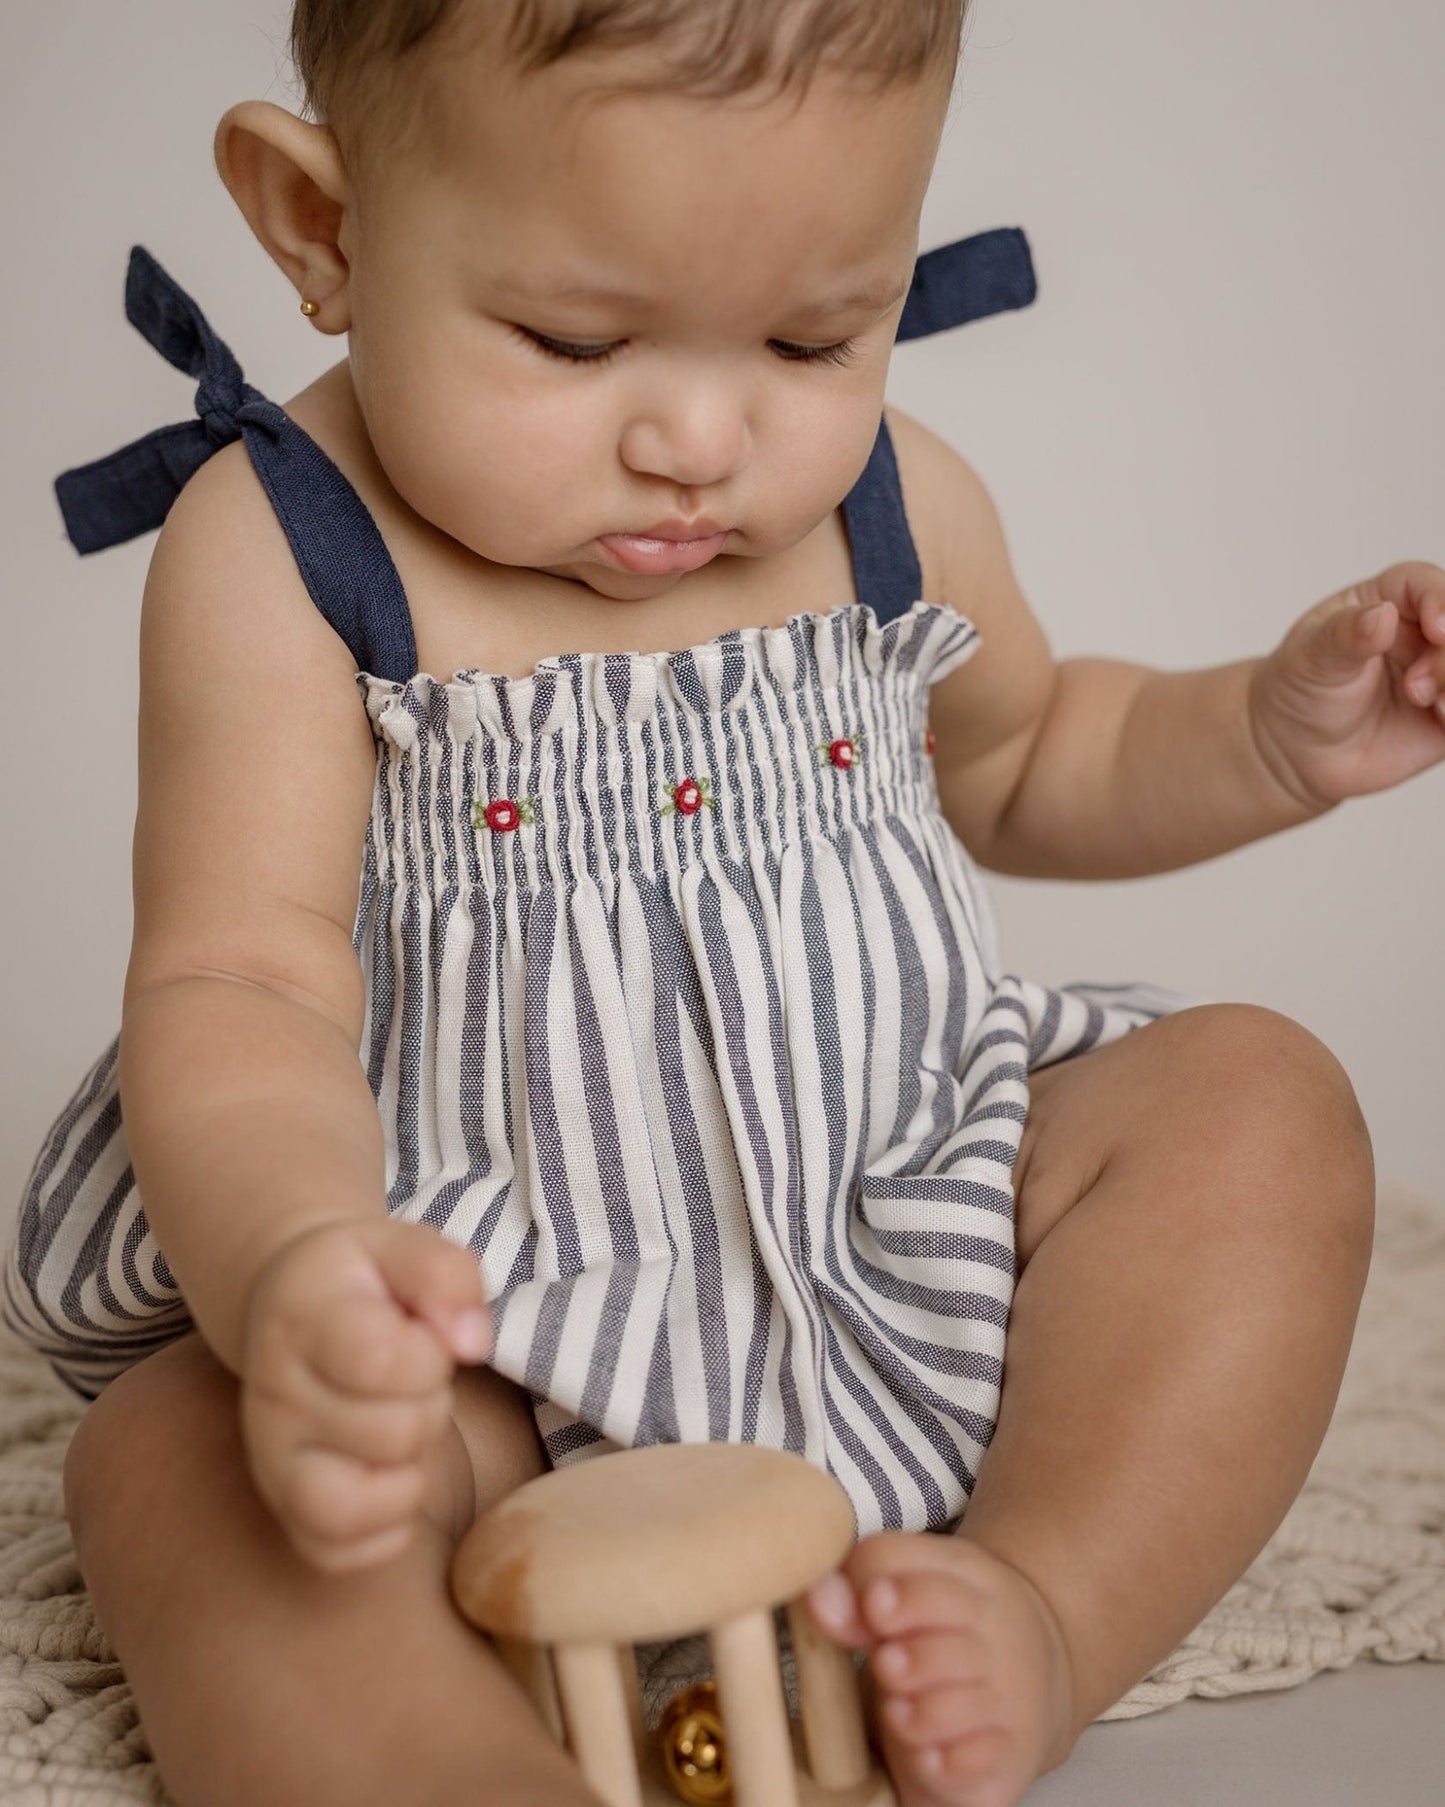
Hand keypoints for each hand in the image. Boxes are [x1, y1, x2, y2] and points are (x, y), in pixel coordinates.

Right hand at [238, 1217, 492, 1572]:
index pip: (381, 1360)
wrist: (296, 1304)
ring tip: (401, 1421)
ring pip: (355, 1506)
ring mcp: (271, 1459)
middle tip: (412, 1373)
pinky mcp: (283, 1508)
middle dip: (430, 1400)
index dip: (430, 1353)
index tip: (424, 1333)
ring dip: (408, 1467)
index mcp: (302, 1318)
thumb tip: (472, 1345)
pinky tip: (393, 1472)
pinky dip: (385, 1527)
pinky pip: (339, 1553)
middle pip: (393, 1433)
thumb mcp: (407, 1245)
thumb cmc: (364, 1280)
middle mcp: (271, 1395)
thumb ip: (447, 1277)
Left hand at [1249, 561, 1444, 808]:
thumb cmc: (1300, 691)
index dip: (1441, 600)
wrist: (1297, 751)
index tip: (1439, 629)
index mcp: (1386, 601)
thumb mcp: (1310, 659)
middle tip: (1417, 687)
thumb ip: (1345, 636)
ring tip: (1424, 703)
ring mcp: (1439, 672)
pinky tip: (1439, 719)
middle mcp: (1421, 633)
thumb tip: (1381, 614)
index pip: (1424, 585)